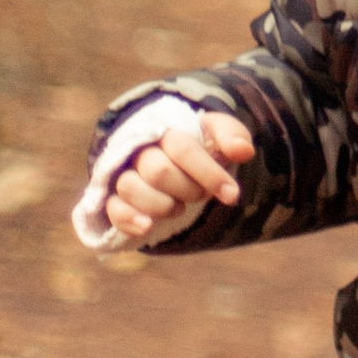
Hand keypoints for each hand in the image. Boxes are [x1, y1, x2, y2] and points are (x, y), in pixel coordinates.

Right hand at [103, 109, 253, 246]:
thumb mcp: (217, 134)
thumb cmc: (199, 145)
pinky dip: (129, 219)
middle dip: (188, 189)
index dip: (209, 173)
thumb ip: (232, 135)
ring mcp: (125, 174)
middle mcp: (140, 150)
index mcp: (166, 130)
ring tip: (179, 208)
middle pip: (158, 171)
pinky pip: (113, 209)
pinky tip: (148, 227)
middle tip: (201, 195)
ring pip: (131, 188)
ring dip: (162, 205)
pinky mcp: (115, 199)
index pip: (183, 148)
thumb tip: (244, 151)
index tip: (232, 194)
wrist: (174, 157)